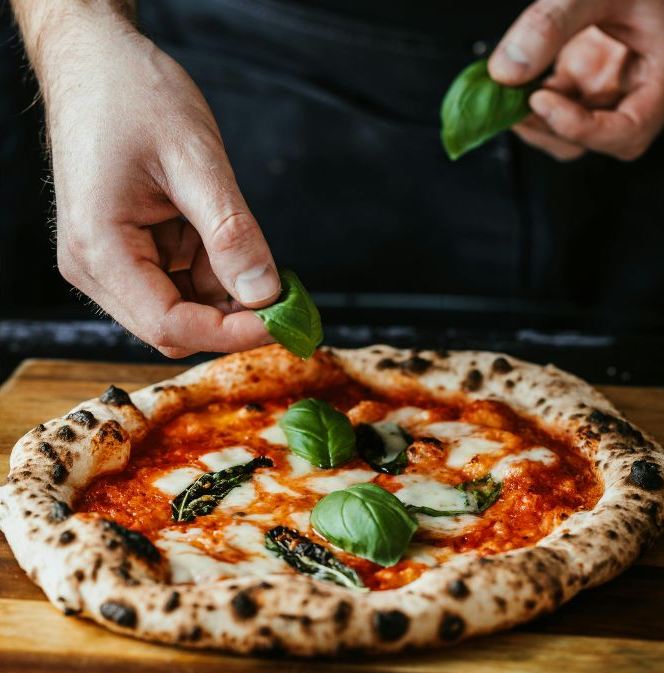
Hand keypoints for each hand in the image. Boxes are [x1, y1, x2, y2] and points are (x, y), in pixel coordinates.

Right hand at [31, 5, 280, 356]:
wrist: (94, 61)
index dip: (231, 333)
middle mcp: (96, 267)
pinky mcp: (124, 254)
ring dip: (223, 291)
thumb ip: (230, 232)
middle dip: (230, 316)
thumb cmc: (131, 94)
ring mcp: (107, 263)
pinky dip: (211, 272)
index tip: (283, 321)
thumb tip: (264, 294)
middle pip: (173, 327)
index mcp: (100, 249)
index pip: (170, 325)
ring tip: (241, 241)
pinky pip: (177, 284)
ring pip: (180, 310)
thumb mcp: (193, 158)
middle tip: (282, 292)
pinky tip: (221, 238)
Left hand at [489, 0, 663, 160]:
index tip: (541, 100)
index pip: (629, 130)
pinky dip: (530, 99)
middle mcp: (635, 90)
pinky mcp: (584, 79)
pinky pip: (556, 106)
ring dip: (535, 119)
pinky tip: (517, 80)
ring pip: (569, 132)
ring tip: (512, 88)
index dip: (583, 129)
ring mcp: (608, 87)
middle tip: (513, 98)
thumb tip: (507, 70)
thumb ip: (555, 23)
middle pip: (594, 140)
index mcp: (662, 76)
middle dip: (549, 125)